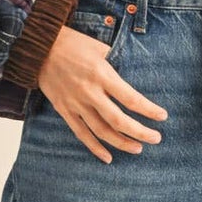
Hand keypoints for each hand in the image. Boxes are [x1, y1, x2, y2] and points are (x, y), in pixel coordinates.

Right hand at [38, 25, 167, 162]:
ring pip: (101, 131)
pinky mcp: (64, 110)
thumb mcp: (100, 48)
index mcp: (101, 74)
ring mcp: (75, 103)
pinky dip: (95, 147)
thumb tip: (131, 79)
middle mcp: (89, 92)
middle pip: (118, 120)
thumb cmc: (73, 44)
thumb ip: (115, 65)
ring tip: (138, 149)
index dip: (148, 110)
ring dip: (121, 142)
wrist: (39, 47)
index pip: (131, 98)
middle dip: (140, 132)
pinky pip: (81, 133)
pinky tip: (108, 157)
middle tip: (156, 139)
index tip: (162, 117)